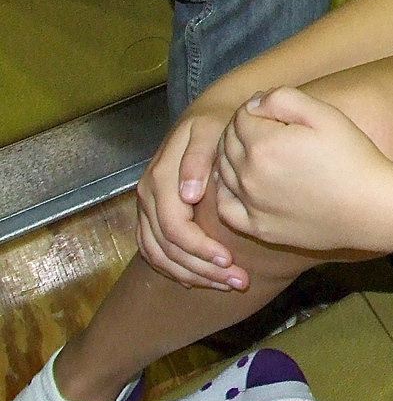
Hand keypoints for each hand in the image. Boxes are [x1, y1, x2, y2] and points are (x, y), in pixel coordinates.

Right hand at [136, 110, 248, 289]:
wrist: (205, 116)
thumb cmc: (214, 124)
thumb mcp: (209, 131)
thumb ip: (198, 159)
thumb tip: (187, 195)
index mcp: (159, 178)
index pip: (174, 227)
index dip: (200, 248)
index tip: (230, 259)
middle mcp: (146, 196)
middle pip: (167, 247)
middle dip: (202, 269)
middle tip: (239, 281)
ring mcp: (146, 208)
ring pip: (159, 255)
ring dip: (192, 274)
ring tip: (228, 283)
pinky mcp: (151, 216)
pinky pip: (155, 252)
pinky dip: (176, 269)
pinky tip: (203, 278)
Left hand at [213, 87, 392, 251]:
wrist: (371, 208)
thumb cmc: (353, 158)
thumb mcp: (325, 114)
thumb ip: (284, 98)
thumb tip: (255, 102)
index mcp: (263, 144)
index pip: (241, 116)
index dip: (257, 108)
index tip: (277, 112)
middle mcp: (249, 175)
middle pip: (228, 142)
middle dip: (242, 129)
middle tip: (268, 128)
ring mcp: (251, 204)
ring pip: (223, 171)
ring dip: (232, 156)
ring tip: (258, 151)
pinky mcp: (259, 227)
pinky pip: (225, 206)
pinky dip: (226, 190)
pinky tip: (241, 183)